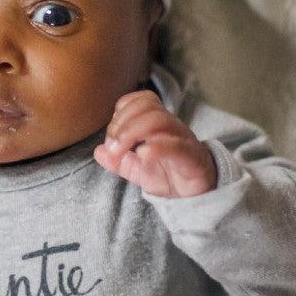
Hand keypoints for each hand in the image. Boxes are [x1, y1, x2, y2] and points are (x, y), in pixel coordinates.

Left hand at [93, 89, 216, 197]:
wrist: (197, 196)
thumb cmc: (169, 176)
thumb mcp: (138, 170)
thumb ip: (118, 161)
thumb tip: (98, 151)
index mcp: (159, 124)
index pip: (141, 100)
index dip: (121, 112)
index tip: (110, 137)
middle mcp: (172, 126)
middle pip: (148, 106)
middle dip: (123, 123)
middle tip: (112, 146)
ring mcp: (183, 140)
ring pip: (160, 120)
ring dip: (132, 132)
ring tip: (120, 151)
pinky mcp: (193, 158)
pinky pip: (177, 146)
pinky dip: (157, 148)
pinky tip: (143, 156)